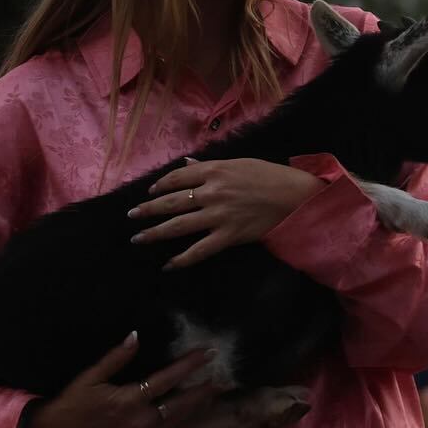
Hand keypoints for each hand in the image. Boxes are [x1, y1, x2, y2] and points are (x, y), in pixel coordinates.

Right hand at [27, 332, 222, 427]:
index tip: (208, 353)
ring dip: (195, 408)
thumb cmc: (72, 402)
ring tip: (212, 395)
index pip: (167, 379)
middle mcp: (138, 421)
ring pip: (175, 422)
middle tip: (222, 379)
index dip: (189, 365)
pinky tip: (188, 414)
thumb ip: (116, 358)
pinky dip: (179, 422)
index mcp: (128, 400)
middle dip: (202, 391)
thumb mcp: (90, 376)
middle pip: (179, 405)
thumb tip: (136, 336)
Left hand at [127, 157, 325, 267]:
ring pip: (179, 225)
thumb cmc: (271, 176)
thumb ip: (211, 166)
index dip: (161, 185)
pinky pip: (200, 250)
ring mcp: (219, 215)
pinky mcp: (229, 235)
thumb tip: (188, 164)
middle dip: (148, 209)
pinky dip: (183, 259)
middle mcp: (212, 192)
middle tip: (131, 216)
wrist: (296, 197)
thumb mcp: (240, 163)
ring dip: (155, 233)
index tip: (150, 191)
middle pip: (172, 202)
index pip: (178, 177)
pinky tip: (168, 264)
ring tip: (138, 238)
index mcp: (214, 170)